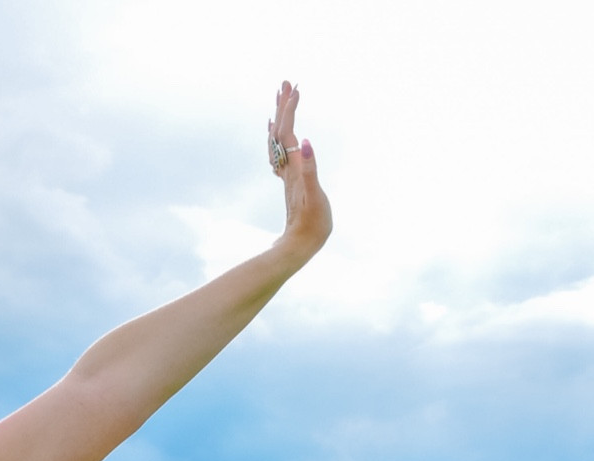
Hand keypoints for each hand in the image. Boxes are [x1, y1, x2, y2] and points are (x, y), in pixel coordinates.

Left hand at [268, 80, 331, 266]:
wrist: (299, 247)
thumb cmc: (311, 226)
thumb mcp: (314, 197)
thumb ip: (309, 168)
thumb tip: (304, 141)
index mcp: (293, 168)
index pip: (287, 132)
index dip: (290, 108)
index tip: (295, 86)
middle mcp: (287, 169)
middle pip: (280, 131)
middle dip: (283, 105)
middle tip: (285, 81)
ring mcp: (288, 175)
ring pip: (279, 140)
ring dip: (280, 117)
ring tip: (281, 97)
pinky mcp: (291, 182)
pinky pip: (280, 153)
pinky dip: (279, 137)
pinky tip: (278, 135)